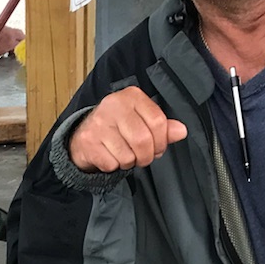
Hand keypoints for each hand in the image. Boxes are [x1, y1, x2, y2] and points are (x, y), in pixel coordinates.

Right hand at [69, 87, 188, 173]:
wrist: (82, 135)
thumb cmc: (117, 128)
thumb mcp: (141, 121)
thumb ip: (162, 127)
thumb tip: (181, 131)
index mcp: (132, 96)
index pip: (158, 121)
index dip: (162, 141)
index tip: (158, 147)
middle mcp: (114, 105)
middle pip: (143, 140)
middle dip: (146, 156)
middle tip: (142, 157)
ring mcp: (99, 123)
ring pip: (128, 155)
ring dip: (129, 162)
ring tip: (124, 155)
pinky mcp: (89, 142)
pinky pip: (112, 164)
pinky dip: (114, 167)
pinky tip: (110, 156)